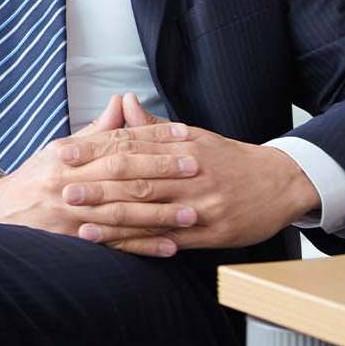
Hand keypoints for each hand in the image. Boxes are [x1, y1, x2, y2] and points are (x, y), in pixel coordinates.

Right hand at [0, 97, 199, 256]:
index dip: (151, 136)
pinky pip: (114, 244)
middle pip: (122, 174)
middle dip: (161, 171)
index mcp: (68, 154)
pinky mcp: (74, 240)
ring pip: (122, 211)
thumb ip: (97, 131)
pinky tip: (169, 247)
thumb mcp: (60, 149)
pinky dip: (142, 246)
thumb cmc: (36, 178)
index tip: (184, 134)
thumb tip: (122, 101)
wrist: (0, 213)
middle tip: (196, 168)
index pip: (116, 141)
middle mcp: (69, 182)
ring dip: (159, 214)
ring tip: (191, 213)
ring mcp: (71, 213)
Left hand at [61, 124, 320, 254]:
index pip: (130, 145)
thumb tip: (124, 101)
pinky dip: (142, 242)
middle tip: (63, 189)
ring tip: (80, 223)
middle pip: (137, 179)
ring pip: (151, 211)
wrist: (281, 182)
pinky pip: (170, 238)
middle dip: (97, 185)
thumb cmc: (227, 158)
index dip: (95, 150)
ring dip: (112, 218)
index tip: (64, 153)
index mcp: (182, 144)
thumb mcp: (193, 135)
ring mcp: (201, 204)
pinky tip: (117, 245)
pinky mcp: (212, 232)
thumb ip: (153, 126)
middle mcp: (190, 173)